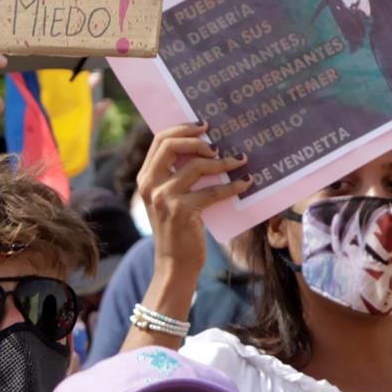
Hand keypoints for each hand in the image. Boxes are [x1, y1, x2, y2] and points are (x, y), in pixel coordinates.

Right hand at [138, 123, 247, 280]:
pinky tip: (246, 183)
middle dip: (197, 138)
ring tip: (239, 160)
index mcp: (146, 178)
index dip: (182, 129)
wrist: (174, 265)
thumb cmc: (178, 231)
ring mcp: (164, 197)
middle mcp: (150, 185)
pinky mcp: (181, 211)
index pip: (160, 141)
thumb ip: (177, 177)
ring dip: (222, 162)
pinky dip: (232, 185)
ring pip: (196, 165)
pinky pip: (212, 190)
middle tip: (217, 142)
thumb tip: (206, 150)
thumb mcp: (170, 200)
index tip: (204, 126)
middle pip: (171, 145)